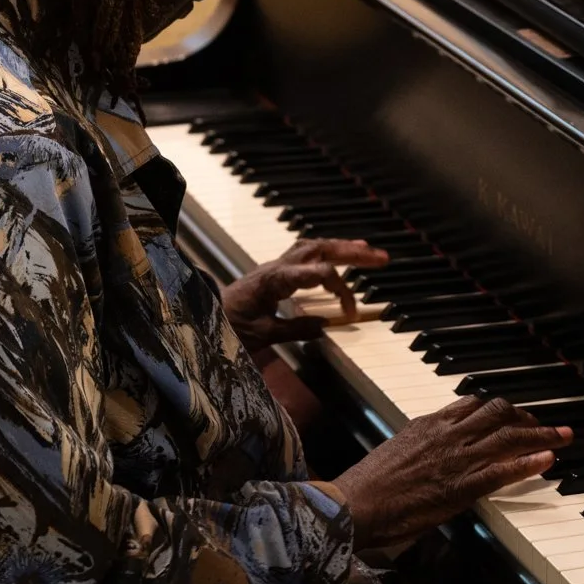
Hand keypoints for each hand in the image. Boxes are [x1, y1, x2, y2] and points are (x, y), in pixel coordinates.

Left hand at [220, 239, 388, 347]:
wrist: (202, 313)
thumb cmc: (228, 325)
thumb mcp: (261, 335)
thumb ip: (295, 330)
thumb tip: (326, 325)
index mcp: (271, 282)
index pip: (307, 273)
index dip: (331, 283)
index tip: (349, 305)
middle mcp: (276, 267)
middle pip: (318, 249)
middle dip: (350, 252)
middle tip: (381, 258)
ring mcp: (277, 266)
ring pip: (314, 247)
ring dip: (342, 248)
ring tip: (370, 252)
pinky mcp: (277, 271)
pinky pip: (307, 254)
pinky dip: (329, 253)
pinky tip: (344, 257)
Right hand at [333, 396, 568, 547]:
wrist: (356, 503)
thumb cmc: (369, 484)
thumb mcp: (396, 451)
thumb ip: (419, 444)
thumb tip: (431, 449)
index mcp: (429, 424)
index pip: (473, 404)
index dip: (499, 408)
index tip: (513, 415)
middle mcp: (447, 434)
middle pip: (498, 412)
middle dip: (526, 416)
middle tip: (545, 424)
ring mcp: (457, 458)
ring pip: (508, 435)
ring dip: (541, 434)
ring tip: (562, 436)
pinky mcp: (462, 485)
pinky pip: (504, 468)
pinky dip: (530, 462)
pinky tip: (549, 459)